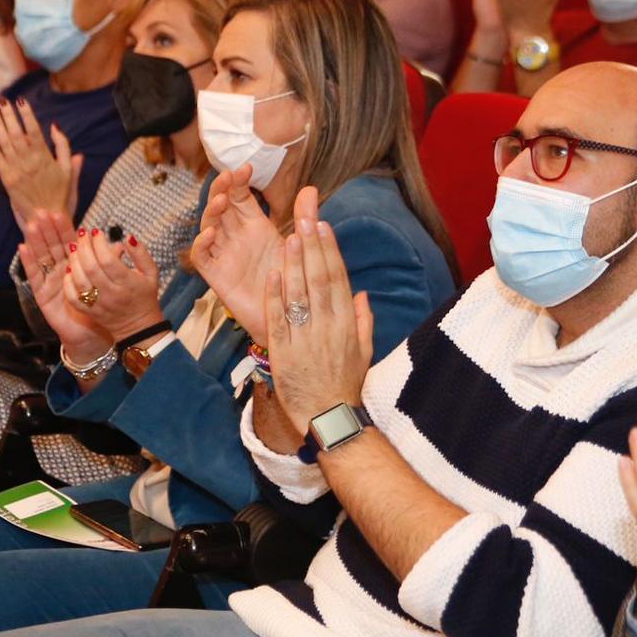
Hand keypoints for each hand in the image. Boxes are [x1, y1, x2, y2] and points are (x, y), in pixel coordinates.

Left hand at [0, 98, 82, 226]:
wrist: (46, 218)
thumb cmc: (60, 193)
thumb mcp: (68, 169)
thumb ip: (64, 146)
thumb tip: (55, 126)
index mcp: (45, 158)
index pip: (33, 130)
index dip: (26, 115)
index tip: (21, 100)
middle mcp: (28, 163)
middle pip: (15, 133)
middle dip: (9, 116)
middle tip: (3, 100)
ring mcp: (16, 171)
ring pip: (4, 143)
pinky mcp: (6, 180)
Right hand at [20, 211, 112, 360]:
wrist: (92, 334)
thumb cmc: (100, 306)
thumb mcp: (109, 282)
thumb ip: (112, 263)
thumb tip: (123, 244)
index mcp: (78, 264)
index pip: (69, 242)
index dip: (63, 228)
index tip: (58, 213)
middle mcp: (62, 269)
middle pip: (52, 246)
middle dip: (47, 230)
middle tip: (42, 213)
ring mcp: (51, 280)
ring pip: (42, 257)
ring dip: (36, 241)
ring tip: (32, 226)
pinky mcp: (42, 293)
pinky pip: (34, 276)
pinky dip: (28, 262)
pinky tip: (23, 248)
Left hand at [66, 227, 166, 341]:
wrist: (139, 327)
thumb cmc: (145, 296)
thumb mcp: (151, 273)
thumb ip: (141, 253)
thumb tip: (128, 237)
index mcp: (128, 283)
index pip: (109, 260)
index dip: (99, 244)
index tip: (96, 232)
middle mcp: (112, 294)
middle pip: (91, 268)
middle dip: (84, 247)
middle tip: (82, 234)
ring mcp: (99, 304)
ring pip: (80, 281)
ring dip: (74, 261)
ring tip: (74, 248)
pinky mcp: (90, 312)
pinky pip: (73, 297)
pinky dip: (68, 283)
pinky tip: (70, 269)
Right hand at [189, 168, 299, 343]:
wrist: (291, 316)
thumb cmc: (295, 280)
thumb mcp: (300, 244)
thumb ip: (303, 216)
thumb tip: (310, 188)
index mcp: (254, 226)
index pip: (239, 196)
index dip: (238, 181)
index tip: (245, 168)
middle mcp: (236, 237)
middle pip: (221, 206)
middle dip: (221, 189)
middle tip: (228, 176)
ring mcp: (225, 255)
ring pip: (209, 226)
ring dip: (211, 212)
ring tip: (221, 200)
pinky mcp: (217, 275)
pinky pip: (202, 257)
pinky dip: (202, 244)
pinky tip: (211, 233)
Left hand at [263, 213, 372, 438]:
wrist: (329, 417)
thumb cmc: (346, 384)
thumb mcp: (364, 351)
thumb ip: (363, 320)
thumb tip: (362, 293)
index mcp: (347, 324)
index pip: (338, 280)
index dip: (330, 252)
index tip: (323, 228)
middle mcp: (327, 327)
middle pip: (319, 280)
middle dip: (311, 248)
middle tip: (304, 219)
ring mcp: (305, 339)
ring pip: (298, 295)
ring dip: (293, 265)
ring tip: (288, 238)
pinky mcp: (284, 352)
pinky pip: (278, 320)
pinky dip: (274, 296)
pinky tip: (271, 274)